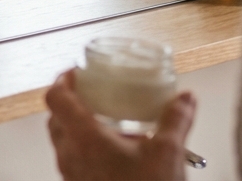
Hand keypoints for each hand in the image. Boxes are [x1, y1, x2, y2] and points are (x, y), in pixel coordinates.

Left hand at [45, 69, 195, 180]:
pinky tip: (117, 154)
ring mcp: (71, 175)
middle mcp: (69, 156)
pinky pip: (74, 161)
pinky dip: (87, 149)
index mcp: (83, 138)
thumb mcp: (168, 154)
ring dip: (80, 127)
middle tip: (94, 94)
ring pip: (64, 141)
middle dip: (73, 102)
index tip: (76, 71)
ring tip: (110, 124)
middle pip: (56, 118)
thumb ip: (176, 120)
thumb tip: (185, 98)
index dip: (62, 79)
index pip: (55, 97)